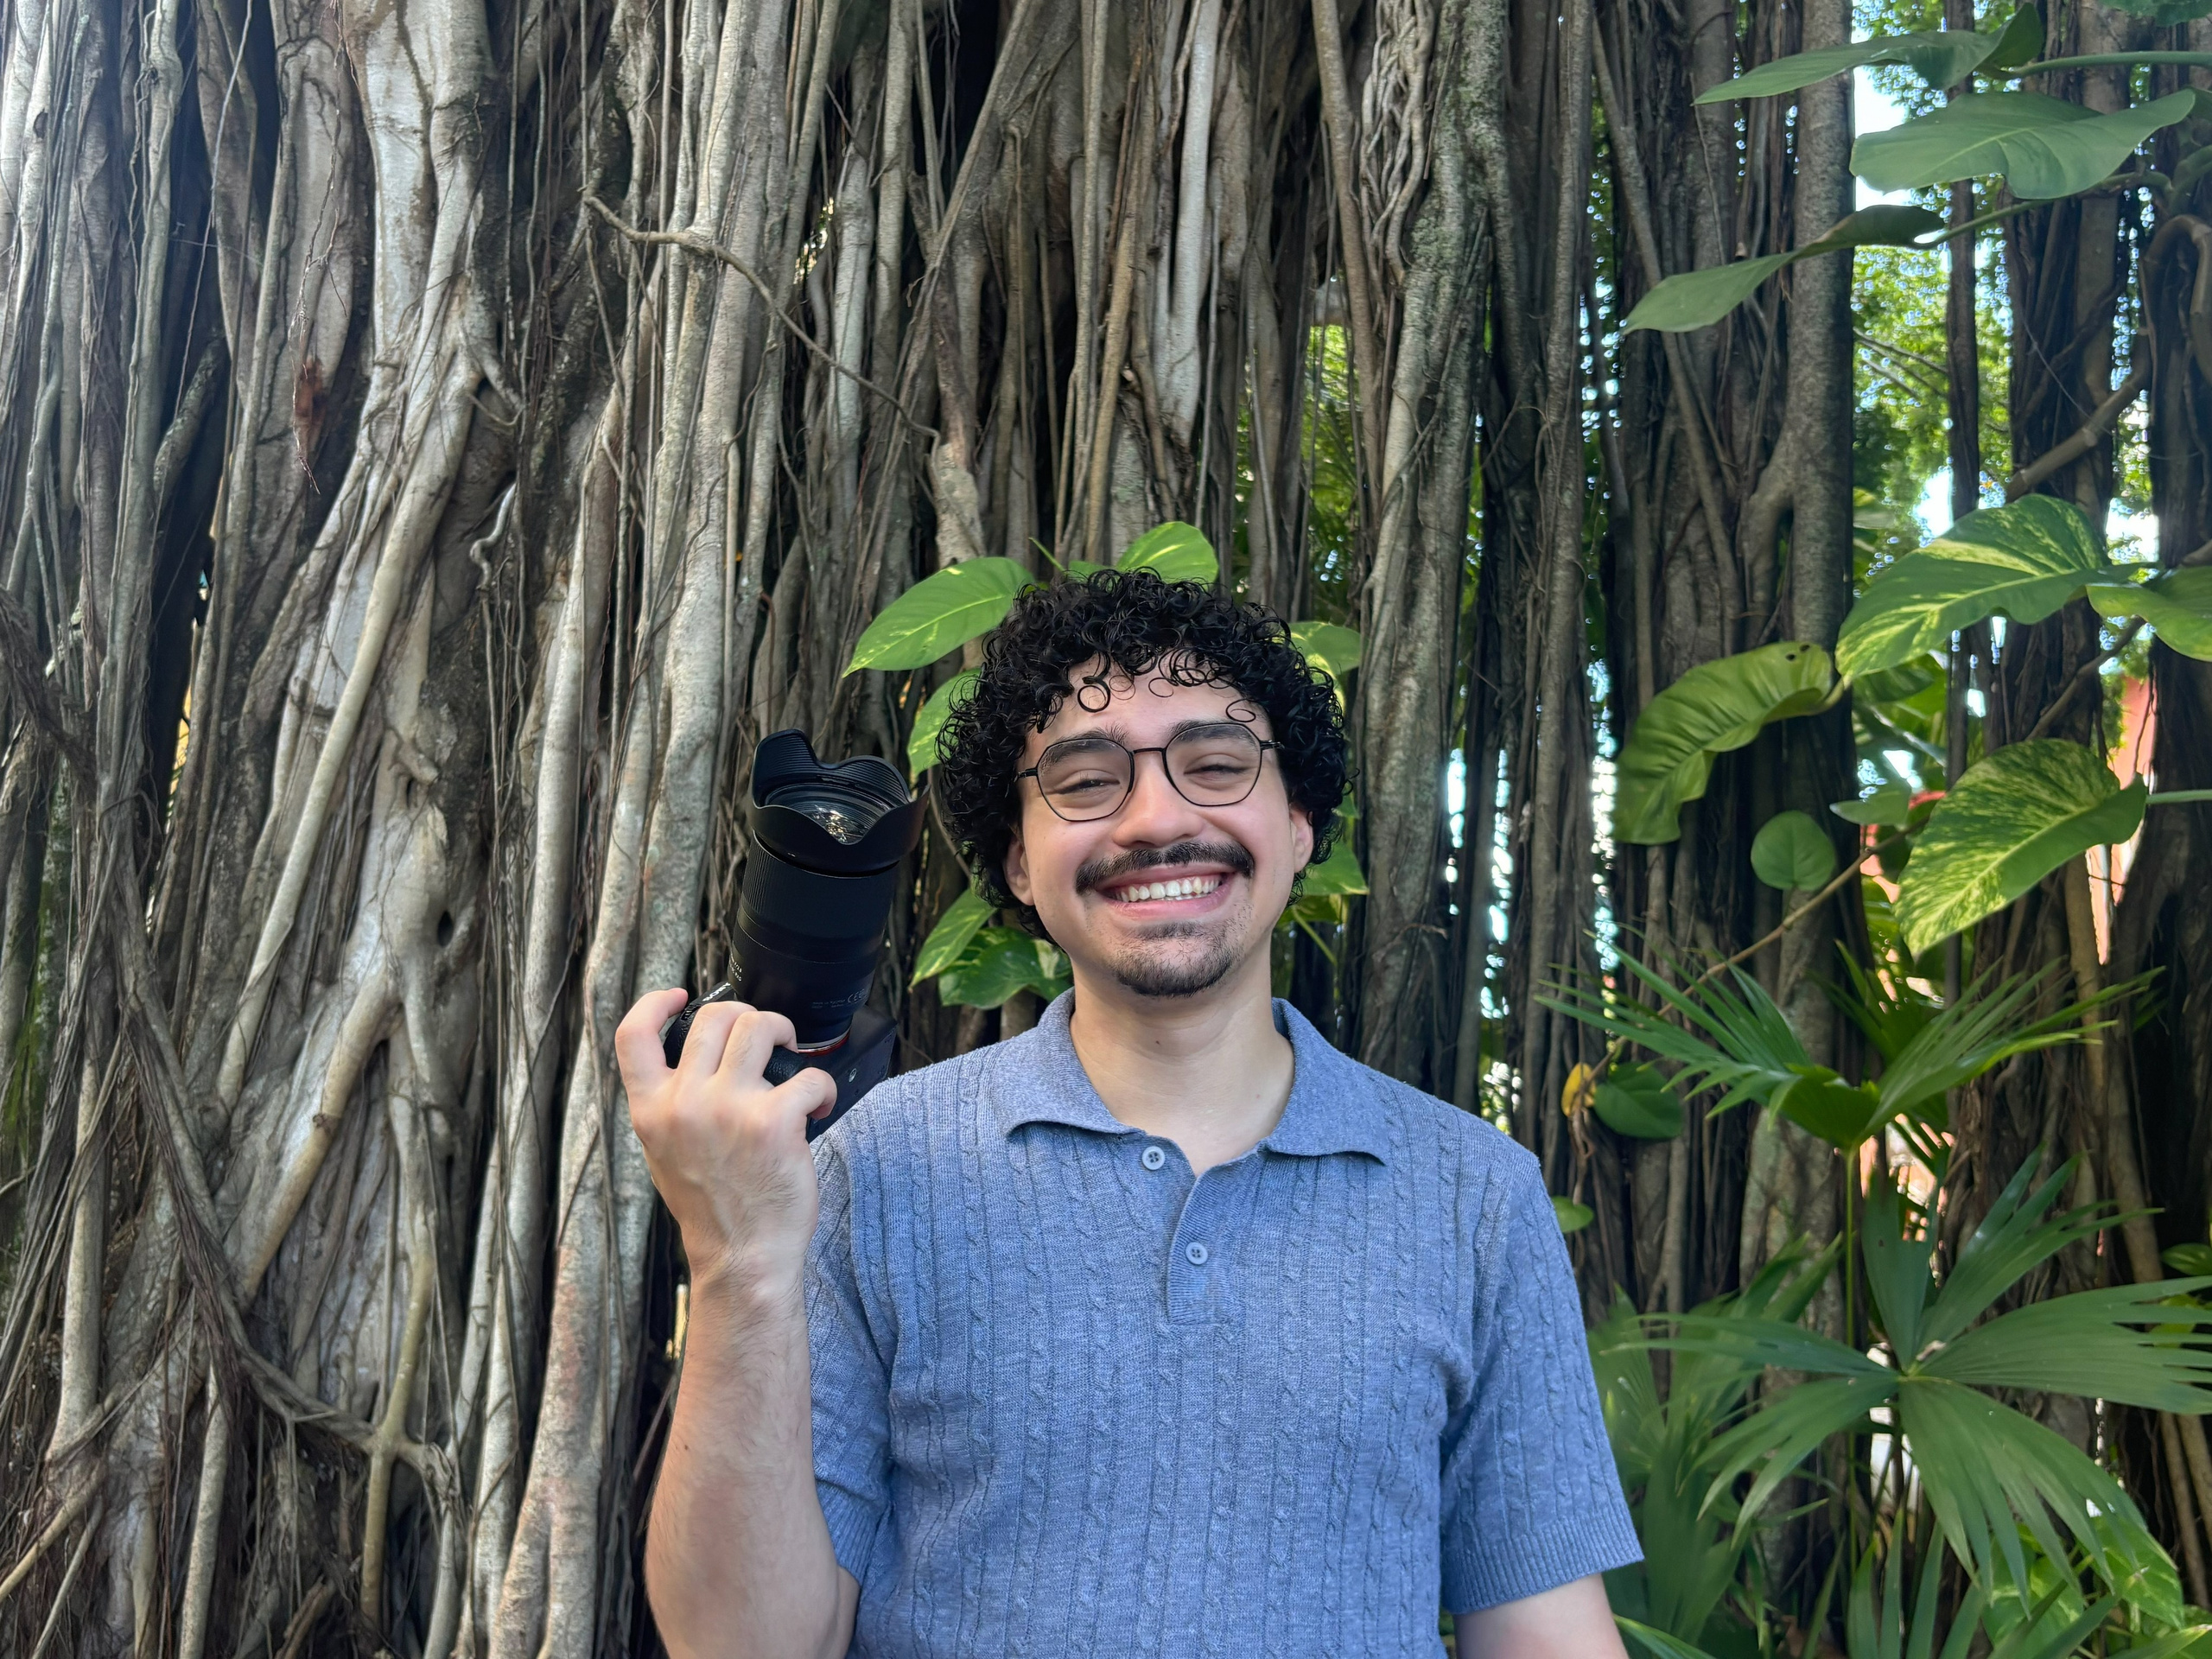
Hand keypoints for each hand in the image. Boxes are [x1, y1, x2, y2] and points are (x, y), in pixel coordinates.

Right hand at [618, 989, 840, 1296]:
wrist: (742, 1257)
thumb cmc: (713, 1208)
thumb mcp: (665, 1152)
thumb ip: (672, 1104)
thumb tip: (699, 1058)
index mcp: (651, 1109)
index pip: (632, 1036)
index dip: (653, 1003)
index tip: (679, 996)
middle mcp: (685, 1103)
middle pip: (713, 1018)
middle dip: (746, 1016)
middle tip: (765, 1036)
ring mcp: (729, 1109)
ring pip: (760, 1028)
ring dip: (784, 1033)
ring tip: (793, 1058)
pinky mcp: (774, 1121)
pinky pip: (809, 1075)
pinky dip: (823, 1087)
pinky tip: (818, 1107)